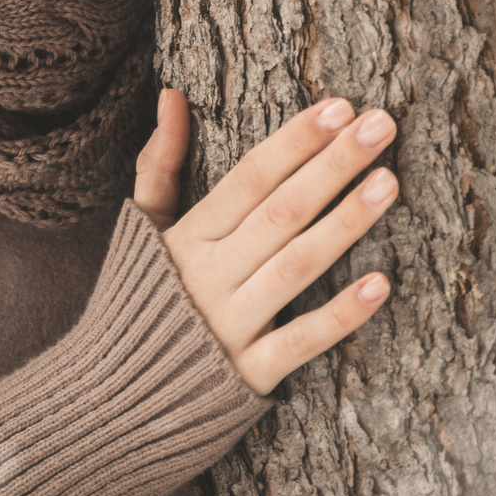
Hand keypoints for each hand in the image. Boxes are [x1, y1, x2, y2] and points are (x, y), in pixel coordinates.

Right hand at [132, 89, 399, 394]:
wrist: (106, 400)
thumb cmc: (136, 301)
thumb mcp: (142, 230)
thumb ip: (159, 164)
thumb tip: (172, 96)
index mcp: (187, 237)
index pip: (249, 178)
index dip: (295, 141)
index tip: (340, 106)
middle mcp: (208, 276)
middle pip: (280, 211)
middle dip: (332, 165)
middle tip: (382, 125)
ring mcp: (229, 326)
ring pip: (296, 266)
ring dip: (345, 224)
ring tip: (389, 183)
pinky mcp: (249, 373)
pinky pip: (300, 341)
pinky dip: (340, 315)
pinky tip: (382, 283)